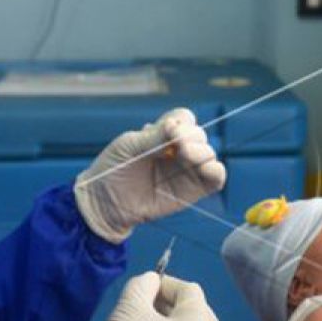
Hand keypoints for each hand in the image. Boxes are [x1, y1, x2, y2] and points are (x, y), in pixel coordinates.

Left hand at [74, 108, 226, 243]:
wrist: (105, 202)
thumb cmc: (113, 169)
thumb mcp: (129, 146)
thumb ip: (154, 136)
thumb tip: (176, 126)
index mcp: (163, 134)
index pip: (184, 119)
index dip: (181, 121)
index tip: (168, 129)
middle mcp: (178, 150)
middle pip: (199, 135)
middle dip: (191, 136)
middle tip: (176, 143)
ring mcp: (187, 170)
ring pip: (209, 154)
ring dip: (202, 151)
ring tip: (185, 154)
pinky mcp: (193, 191)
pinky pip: (215, 179)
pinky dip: (216, 171)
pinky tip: (206, 168)